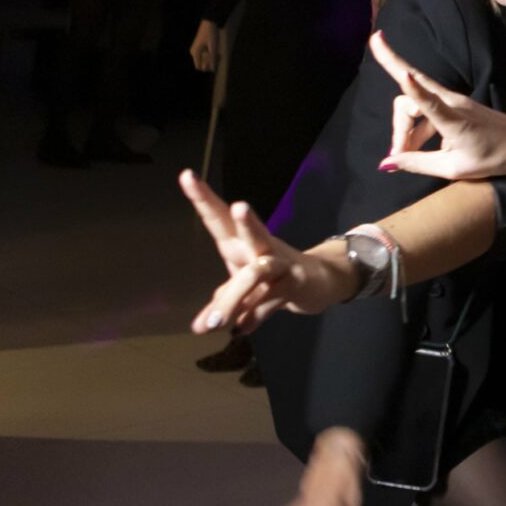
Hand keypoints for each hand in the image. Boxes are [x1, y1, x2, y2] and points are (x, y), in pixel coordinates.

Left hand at [182, 169, 358, 332]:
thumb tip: (198, 327)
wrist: (319, 281)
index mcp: (239, 241)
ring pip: (258, 272)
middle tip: (240, 206)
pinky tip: (241, 329)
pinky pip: (270, 301)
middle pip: (248, 230)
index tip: (186, 175)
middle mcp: (259, 246)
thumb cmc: (271, 277)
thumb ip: (220, 302)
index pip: (219, 216)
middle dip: (244, 220)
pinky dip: (254, 317)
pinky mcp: (295, 282)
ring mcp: (281, 263)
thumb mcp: (241, 288)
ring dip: (236, 294)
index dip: (202, 197)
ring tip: (216, 321)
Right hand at [190, 20, 219, 72]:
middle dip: (211, 63)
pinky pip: (206, 57)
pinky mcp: (200, 49)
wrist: (210, 22)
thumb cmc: (211, 34)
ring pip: (205, 61)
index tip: (214, 59)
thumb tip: (213, 70)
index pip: (199, 67)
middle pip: (202, 65)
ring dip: (212, 59)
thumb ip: (213, 58)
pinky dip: (212, 56)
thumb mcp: (214, 46)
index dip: (207, 67)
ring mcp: (197, 51)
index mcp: (195, 53)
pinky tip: (218, 52)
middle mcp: (194, 53)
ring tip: (219, 53)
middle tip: (218, 55)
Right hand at [371, 31, 505, 178]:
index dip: (412, 87)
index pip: (428, 101)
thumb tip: (385, 163)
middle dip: (397, 124)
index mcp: (455, 120)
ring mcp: (452, 100)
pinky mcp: (452, 103)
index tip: (402, 71)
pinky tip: (416, 149)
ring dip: (405, 128)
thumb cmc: (493, 157)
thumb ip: (418, 163)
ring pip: (414, 104)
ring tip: (405, 155)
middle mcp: (451, 103)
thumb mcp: (454, 168)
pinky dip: (416, 128)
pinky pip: (425, 108)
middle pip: (409, 99)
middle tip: (397, 153)